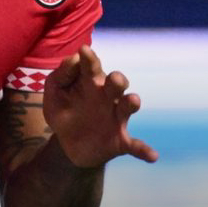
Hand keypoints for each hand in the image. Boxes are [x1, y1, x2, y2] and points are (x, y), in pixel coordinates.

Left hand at [43, 45, 156, 167]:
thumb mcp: (54, 93)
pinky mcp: (121, 140)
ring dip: (131, 103)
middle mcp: (107, 97)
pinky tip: (152, 155)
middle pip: (116, 83)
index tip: (84, 51)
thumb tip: (74, 58)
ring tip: (133, 101)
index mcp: (90, 83)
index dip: (89, 59)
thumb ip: (60, 75)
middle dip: (117, 80)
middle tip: (115, 78)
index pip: (92, 67)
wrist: (68, 144)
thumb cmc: (63, 110)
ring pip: (128, 107)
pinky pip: (136, 145)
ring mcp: (116, 118)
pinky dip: (144, 150)